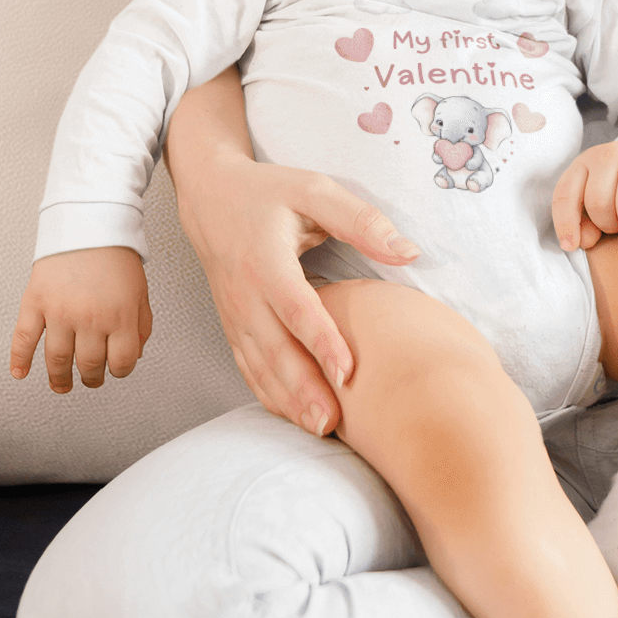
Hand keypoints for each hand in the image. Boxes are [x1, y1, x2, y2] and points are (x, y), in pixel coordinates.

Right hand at [10, 248, 152, 393]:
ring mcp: (60, 311)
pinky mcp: (36, 302)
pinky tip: (20, 372)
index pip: (121, 362)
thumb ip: (141, 326)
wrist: (89, 222)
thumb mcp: (140, 292)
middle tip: (89, 379)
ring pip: (57, 360)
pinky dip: (19, 359)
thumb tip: (135, 354)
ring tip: (62, 384)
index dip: (119, 371)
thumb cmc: (116, 255)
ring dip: (59, 378)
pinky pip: (24, 338)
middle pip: (88, 365)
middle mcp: (90, 318)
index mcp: (120, 316)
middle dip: (91, 378)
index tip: (115, 370)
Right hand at [174, 147, 418, 436]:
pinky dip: (268, 393)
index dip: (321, 341)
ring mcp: (234, 314)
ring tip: (320, 428)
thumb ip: (360, 220)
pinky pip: (248, 366)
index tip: (349, 371)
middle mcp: (245, 293)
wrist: (208, 196)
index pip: (295, 308)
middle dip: (304, 389)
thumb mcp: (314, 190)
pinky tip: (293, 415)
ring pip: (259, 366)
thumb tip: (409, 251)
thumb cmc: (268, 192)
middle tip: (333, 422)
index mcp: (265, 259)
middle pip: (275, 349)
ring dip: (288, 399)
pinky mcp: (232, 325)